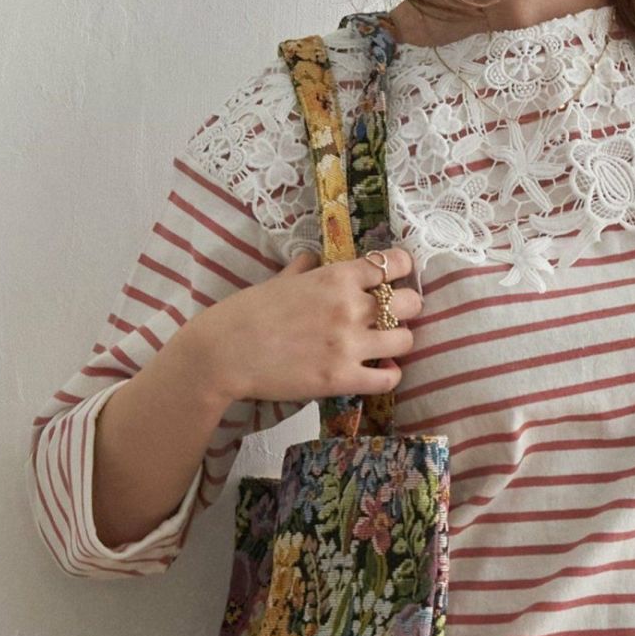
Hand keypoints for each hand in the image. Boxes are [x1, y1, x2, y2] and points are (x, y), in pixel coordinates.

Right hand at [186, 245, 420, 407]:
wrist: (223, 353)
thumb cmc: (247, 312)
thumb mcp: (279, 280)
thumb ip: (305, 269)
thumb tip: (314, 256)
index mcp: (336, 277)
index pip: (392, 264)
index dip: (403, 269)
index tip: (399, 275)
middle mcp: (350, 307)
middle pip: (410, 303)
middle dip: (407, 307)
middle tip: (394, 315)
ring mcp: (349, 345)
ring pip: (406, 340)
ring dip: (399, 341)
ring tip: (385, 345)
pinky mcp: (343, 378)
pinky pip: (390, 378)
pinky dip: (391, 375)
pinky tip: (381, 370)